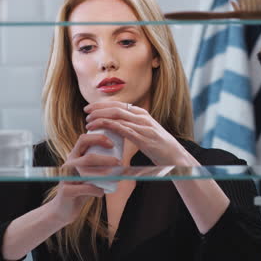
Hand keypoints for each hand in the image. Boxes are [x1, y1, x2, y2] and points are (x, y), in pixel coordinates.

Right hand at [50, 131, 121, 224]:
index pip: (83, 139)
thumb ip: (97, 165)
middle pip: (88, 157)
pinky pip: (86, 189)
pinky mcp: (66, 191)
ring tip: (116, 177)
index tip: (112, 144)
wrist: (62, 209)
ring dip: (104, 174)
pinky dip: (97, 190)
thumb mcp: (87, 174)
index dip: (98, 138)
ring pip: (86, 172)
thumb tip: (120, 160)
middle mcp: (68, 164)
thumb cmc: (79, 189)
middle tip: (119, 162)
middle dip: (106, 159)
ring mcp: (66, 177)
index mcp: (73, 157)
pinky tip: (102, 192)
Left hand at [84, 101, 199, 165]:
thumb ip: (133, 127)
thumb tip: (117, 127)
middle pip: (115, 107)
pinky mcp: (142, 137)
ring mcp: (142, 126)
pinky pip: (121, 128)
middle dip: (98, 108)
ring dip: (100, 117)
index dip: (103, 105)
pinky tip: (97, 128)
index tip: (91, 108)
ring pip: (116, 116)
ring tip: (88, 121)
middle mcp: (142, 116)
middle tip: (85, 111)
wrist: (175, 156)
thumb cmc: (159, 147)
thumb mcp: (145, 133)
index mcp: (142, 113)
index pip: (119, 104)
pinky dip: (106, 126)